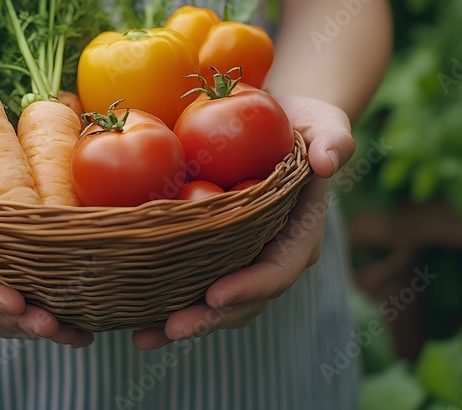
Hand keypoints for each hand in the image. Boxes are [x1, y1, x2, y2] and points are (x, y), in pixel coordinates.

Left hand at [132, 94, 353, 348]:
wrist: (281, 126)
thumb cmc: (305, 124)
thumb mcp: (325, 124)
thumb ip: (332, 139)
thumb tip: (327, 161)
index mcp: (300, 236)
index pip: (277, 270)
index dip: (249, 287)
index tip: (216, 295)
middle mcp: (271, 257)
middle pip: (243, 301)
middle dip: (208, 318)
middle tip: (172, 329)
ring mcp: (241, 260)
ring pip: (214, 304)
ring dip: (181, 322)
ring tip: (142, 337)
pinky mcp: (214, 254)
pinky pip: (190, 283)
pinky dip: (163, 301)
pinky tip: (130, 314)